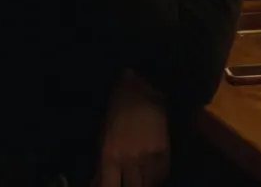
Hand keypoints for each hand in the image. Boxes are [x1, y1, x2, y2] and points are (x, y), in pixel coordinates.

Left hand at [96, 71, 170, 186]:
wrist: (145, 83)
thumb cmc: (118, 105)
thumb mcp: (104, 131)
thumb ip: (102, 159)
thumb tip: (96, 181)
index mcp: (110, 154)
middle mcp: (129, 158)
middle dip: (130, 186)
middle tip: (131, 182)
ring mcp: (148, 154)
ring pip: (149, 182)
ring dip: (145, 183)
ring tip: (143, 179)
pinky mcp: (164, 148)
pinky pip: (163, 171)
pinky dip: (158, 174)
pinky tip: (155, 173)